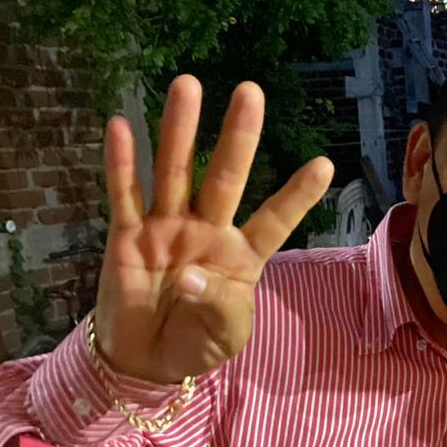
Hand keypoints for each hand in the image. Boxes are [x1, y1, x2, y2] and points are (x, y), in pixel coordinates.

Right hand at [95, 75, 333, 383]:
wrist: (146, 361)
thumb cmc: (197, 344)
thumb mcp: (224, 337)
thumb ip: (216, 307)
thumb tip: (187, 275)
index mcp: (242, 256)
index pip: (275, 220)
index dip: (297, 195)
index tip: (325, 164)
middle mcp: (208, 231)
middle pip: (225, 178)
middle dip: (237, 137)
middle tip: (250, 91)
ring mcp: (167, 228)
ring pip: (175, 172)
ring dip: (180, 131)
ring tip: (187, 85)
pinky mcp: (128, 236)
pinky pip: (125, 195)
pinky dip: (121, 164)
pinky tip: (121, 125)